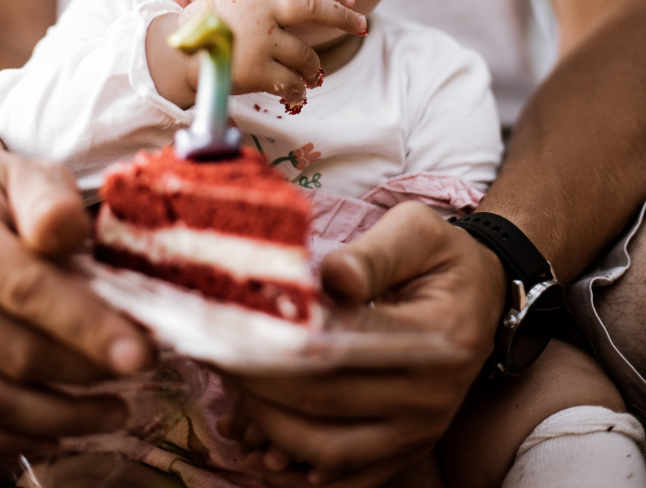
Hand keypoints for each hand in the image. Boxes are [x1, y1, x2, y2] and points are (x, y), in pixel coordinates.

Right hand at [0, 150, 154, 454]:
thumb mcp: (21, 174)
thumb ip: (49, 200)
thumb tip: (68, 233)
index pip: (26, 288)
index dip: (86, 325)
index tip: (140, 351)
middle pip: (14, 351)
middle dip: (88, 368)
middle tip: (143, 364)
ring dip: (61, 415)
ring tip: (116, 409)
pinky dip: (11, 438)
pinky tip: (59, 431)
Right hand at [183, 0, 365, 105]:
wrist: (174, 55)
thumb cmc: (198, 30)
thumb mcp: (228, 3)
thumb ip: (256, 2)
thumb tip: (287, 6)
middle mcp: (262, 12)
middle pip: (312, 8)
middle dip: (341, 16)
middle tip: (362, 24)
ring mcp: (262, 41)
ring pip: (305, 54)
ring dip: (313, 68)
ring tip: (314, 76)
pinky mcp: (258, 70)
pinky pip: (290, 82)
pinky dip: (297, 90)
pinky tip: (297, 96)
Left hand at [228, 203, 506, 486]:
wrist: (484, 293)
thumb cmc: (441, 256)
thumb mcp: (417, 232)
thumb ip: (374, 254)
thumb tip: (332, 276)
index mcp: (435, 335)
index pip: (344, 347)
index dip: (278, 341)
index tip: (227, 328)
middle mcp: (430, 394)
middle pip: (324, 402)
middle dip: (256, 383)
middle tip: (210, 356)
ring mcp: (419, 429)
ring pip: (327, 451)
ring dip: (268, 428)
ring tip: (229, 392)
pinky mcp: (407, 446)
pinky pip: (347, 475)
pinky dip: (298, 467)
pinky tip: (260, 441)